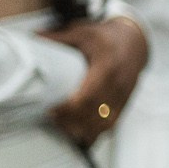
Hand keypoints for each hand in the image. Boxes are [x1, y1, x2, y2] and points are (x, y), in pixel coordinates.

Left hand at [43, 14, 149, 144]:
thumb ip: (58, 38)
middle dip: (73, 122)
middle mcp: (118, 83)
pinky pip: (112, 124)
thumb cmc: (107, 37)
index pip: (89, 96)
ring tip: (65, 130)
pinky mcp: (125, 103)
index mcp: (107, 66)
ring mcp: (123, 95)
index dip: (69, 108)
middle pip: (95, 113)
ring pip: (105, 123)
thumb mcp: (83, 33)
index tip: (52, 111)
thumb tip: (33, 37)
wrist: (135, 41)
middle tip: (53, 121)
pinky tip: (81, 134)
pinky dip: (96, 133)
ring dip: (85, 131)